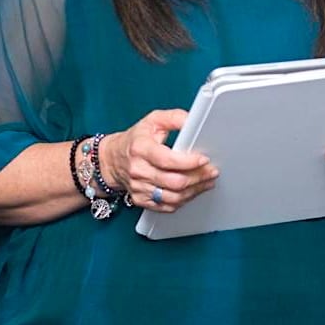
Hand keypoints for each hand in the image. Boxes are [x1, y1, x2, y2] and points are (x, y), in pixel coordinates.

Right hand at [100, 109, 217, 211]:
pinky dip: (183, 201)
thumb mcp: (153, 120)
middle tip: (212, 171)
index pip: (167, 160)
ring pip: (172, 197)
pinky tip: (193, 191)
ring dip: (194, 191)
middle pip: (173, 181)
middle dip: (198, 177)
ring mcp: (139, 188)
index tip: (204, 159)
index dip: (189, 162)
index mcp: (141, 149)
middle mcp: (138, 171)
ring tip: (207, 182)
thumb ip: (175, 118)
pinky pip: (167, 206)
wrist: (113, 159)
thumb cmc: (136, 139)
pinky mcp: (141, 200)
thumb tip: (193, 121)